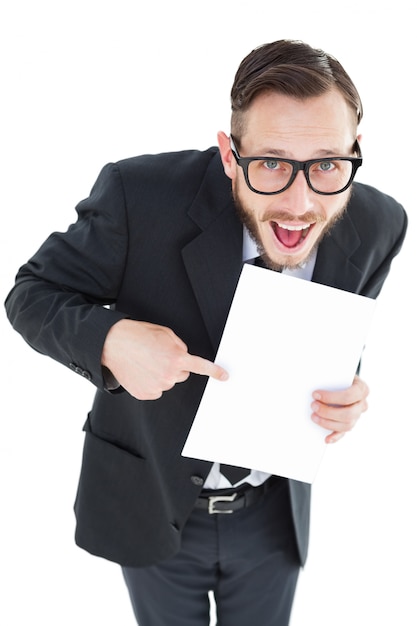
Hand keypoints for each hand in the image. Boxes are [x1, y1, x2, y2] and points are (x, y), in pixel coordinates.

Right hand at [101, 319, 227, 399]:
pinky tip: (140, 371)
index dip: (214, 372)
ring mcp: (157, 386)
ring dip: (161, 374)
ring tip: (145, 361)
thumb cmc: (137, 335)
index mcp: (176, 357)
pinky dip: (150, 382)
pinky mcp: (146, 394)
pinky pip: (155, 390)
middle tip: (158, 356)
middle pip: (181, 374)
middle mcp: (169, 375)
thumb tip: (183, 356)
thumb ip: (179, 346)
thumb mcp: (165, 333)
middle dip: (174, 366)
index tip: (225, 376)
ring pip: (167, 382)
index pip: (201, 366)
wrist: (112, 344)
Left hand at [311, 375, 368, 443]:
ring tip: (313, 416)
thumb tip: (313, 381)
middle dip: (328, 411)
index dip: (331, 397)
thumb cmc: (338, 375)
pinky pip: (343, 433)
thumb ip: (329, 375)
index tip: (315, 394)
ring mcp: (357, 415)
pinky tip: (326, 439)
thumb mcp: (337, 371)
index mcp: (361, 389)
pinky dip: (335, 437)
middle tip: (312, 406)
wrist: (344, 380)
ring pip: (347, 425)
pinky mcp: (350, 423)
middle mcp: (362, 404)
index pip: (349, 396)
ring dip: (328, 423)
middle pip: (349, 413)